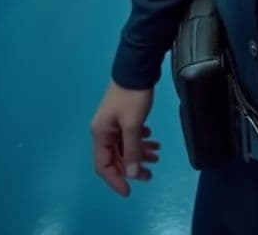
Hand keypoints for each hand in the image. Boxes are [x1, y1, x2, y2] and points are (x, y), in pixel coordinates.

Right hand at [91, 80, 159, 196]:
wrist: (137, 67)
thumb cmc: (132, 97)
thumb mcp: (132, 125)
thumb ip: (132, 151)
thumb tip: (132, 175)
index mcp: (101, 134)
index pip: (103, 166)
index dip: (115, 180)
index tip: (130, 190)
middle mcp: (104, 130)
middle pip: (116, 157)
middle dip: (133, 167)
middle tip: (150, 174)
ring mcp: (114, 122)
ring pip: (125, 145)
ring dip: (140, 152)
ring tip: (157, 155)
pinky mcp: (124, 115)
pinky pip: (130, 134)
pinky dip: (141, 140)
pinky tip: (152, 138)